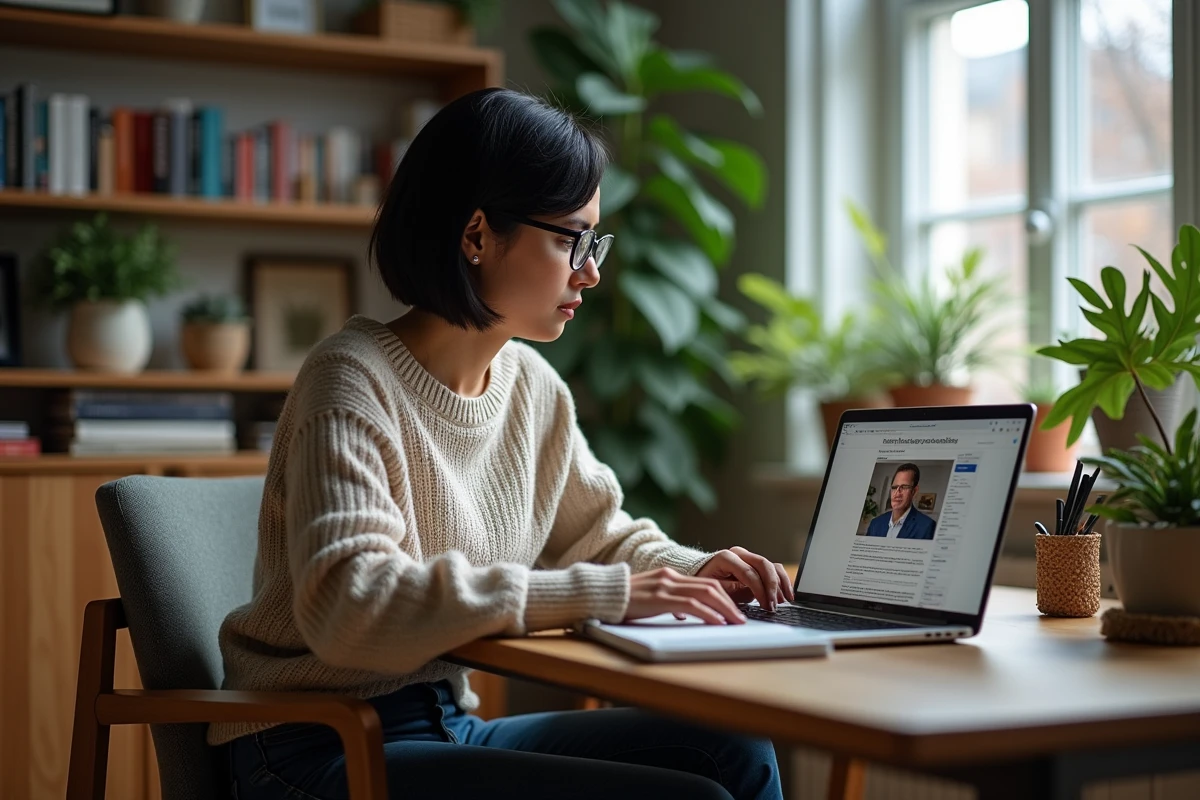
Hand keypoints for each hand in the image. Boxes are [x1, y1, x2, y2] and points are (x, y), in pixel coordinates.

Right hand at [624, 567, 746, 624]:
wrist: (600, 595)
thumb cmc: (622, 601)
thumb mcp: (649, 598)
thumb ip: (667, 601)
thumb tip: (683, 615)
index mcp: (669, 576)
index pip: (704, 582)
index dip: (723, 595)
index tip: (734, 609)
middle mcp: (670, 577)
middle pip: (710, 586)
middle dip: (730, 602)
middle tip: (741, 617)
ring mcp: (665, 586)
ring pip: (705, 593)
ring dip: (725, 608)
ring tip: (736, 621)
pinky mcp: (659, 598)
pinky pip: (691, 605)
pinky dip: (709, 614)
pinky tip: (718, 622)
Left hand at [695, 547, 793, 610]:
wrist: (701, 574)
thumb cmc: (704, 583)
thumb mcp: (712, 589)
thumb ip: (731, 591)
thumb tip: (751, 595)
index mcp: (726, 557)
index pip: (749, 573)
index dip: (760, 590)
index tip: (765, 606)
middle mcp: (740, 554)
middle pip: (764, 566)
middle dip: (772, 587)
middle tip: (774, 605)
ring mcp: (749, 557)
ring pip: (772, 566)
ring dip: (780, 584)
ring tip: (783, 601)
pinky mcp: (756, 564)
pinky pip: (774, 568)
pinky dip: (782, 581)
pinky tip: (787, 594)